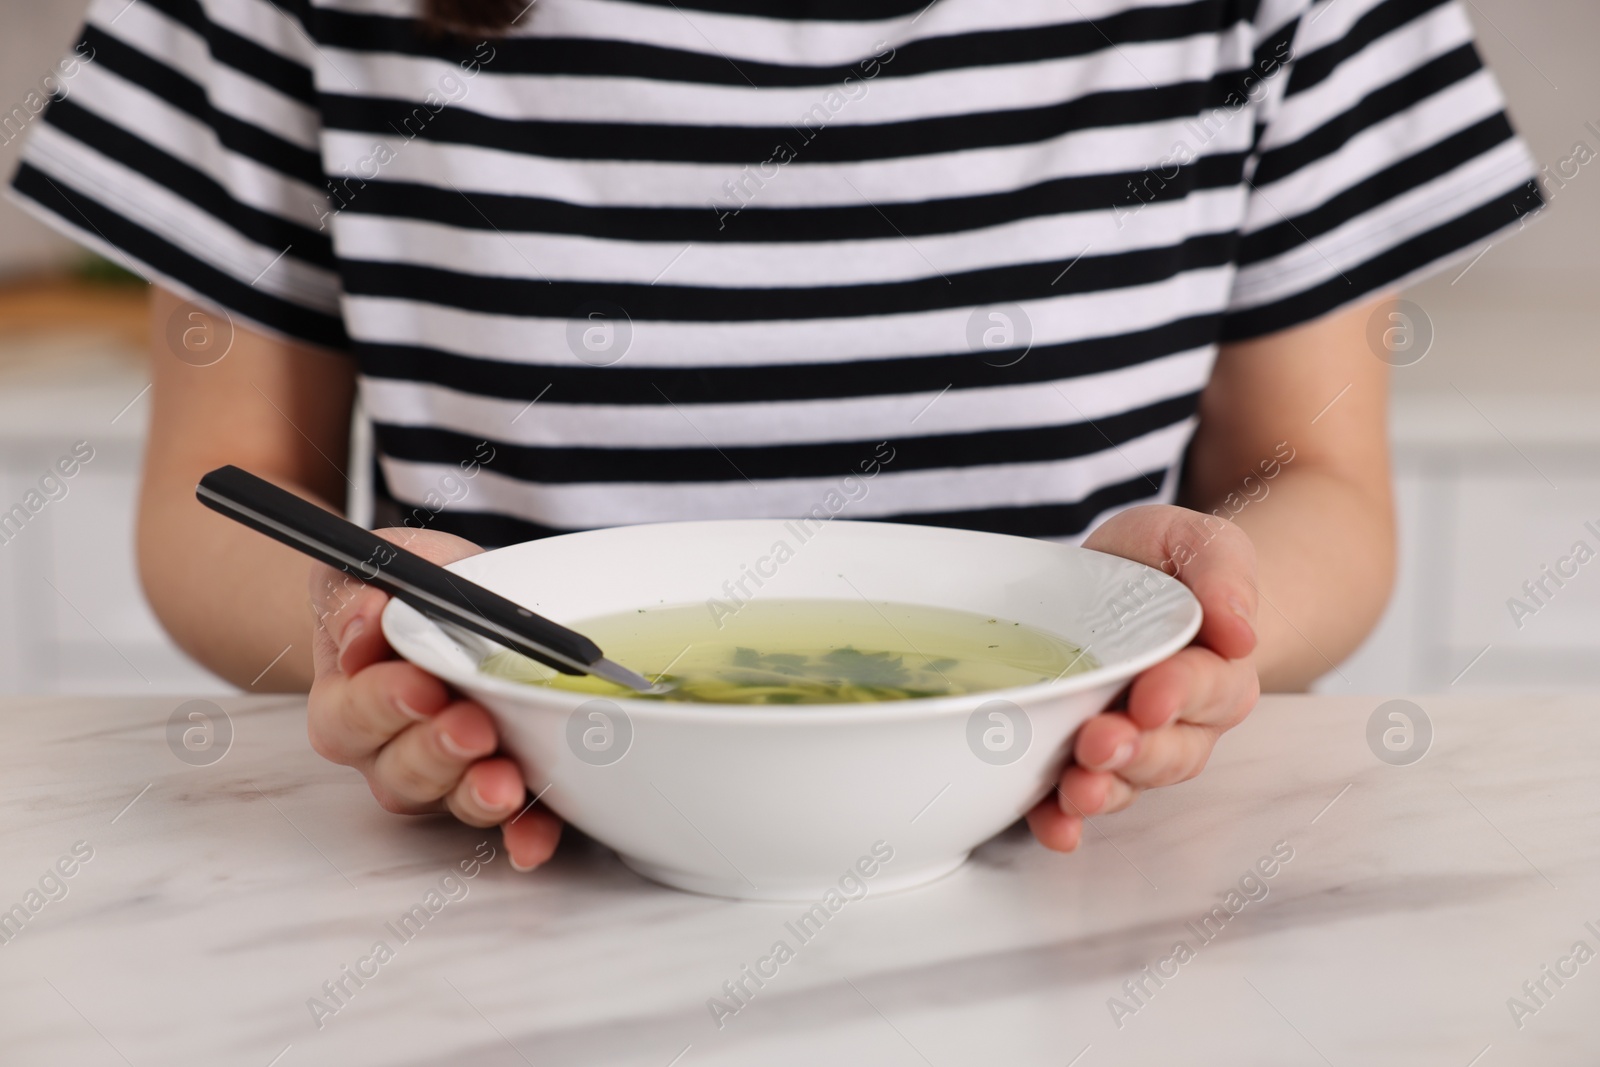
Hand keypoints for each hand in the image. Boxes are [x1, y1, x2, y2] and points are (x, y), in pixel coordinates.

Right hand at [306, 528, 561, 869]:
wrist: (447, 608)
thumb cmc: (407, 591)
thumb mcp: (380, 567)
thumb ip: (356, 592)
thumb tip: (363, 622)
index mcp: (347, 700)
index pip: (353, 713)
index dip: (384, 703)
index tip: (420, 686)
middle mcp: (388, 751)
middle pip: (401, 769)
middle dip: (437, 750)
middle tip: (471, 726)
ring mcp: (444, 776)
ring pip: (450, 798)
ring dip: (477, 793)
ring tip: (502, 781)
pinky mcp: (496, 787)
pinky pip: (508, 821)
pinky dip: (524, 831)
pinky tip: (534, 838)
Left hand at [1026, 505, 1260, 851]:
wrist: (1121, 583)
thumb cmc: (1160, 564)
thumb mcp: (1190, 540)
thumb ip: (1221, 569)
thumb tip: (1240, 630)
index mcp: (1215, 665)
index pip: (1207, 685)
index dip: (1181, 694)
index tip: (1152, 697)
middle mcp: (1181, 719)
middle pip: (1173, 749)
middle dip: (1138, 752)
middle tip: (1101, 743)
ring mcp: (1134, 745)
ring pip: (1131, 782)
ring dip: (1105, 791)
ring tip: (1077, 789)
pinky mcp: (1083, 759)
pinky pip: (1079, 799)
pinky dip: (1064, 818)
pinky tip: (1052, 826)